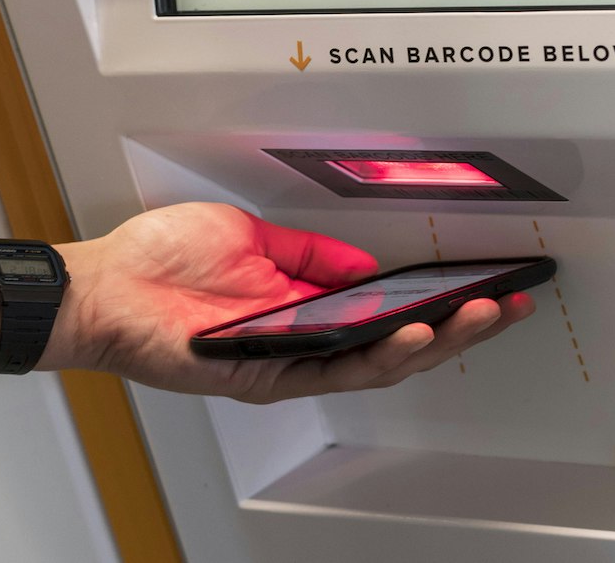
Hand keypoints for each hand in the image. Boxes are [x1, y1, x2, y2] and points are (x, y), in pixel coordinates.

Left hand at [47, 203, 534, 402]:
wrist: (106, 285)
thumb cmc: (161, 261)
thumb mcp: (252, 238)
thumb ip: (311, 256)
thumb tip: (364, 266)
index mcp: (304, 306)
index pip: (387, 310)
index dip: (439, 302)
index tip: (484, 282)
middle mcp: (303, 340)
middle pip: (399, 342)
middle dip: (460, 327)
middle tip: (508, 306)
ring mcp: (288, 361)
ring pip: (380, 362)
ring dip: (436, 341)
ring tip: (479, 318)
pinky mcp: (267, 375)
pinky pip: (337, 369)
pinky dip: (380, 353)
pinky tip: (414, 333)